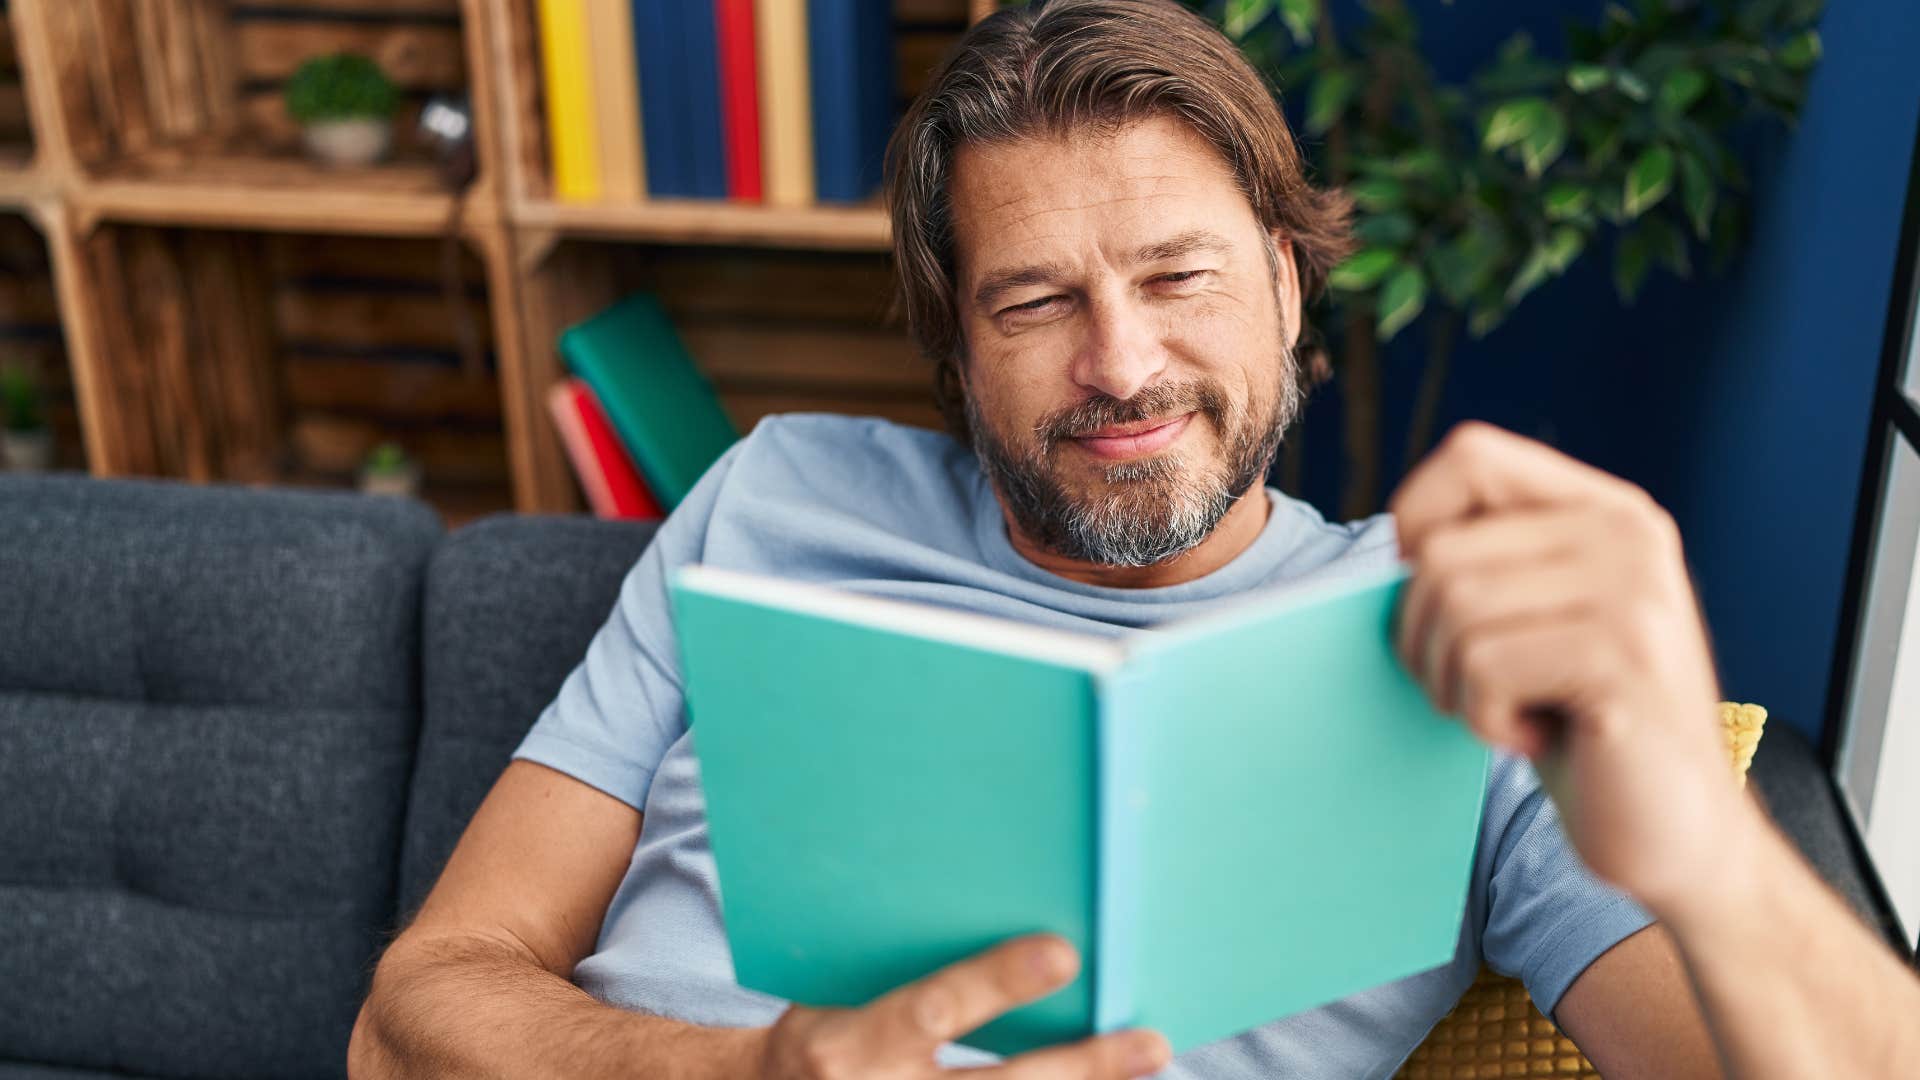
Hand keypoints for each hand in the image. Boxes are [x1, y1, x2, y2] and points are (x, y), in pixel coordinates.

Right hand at [758, 935, 1170, 1078]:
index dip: (997, 982)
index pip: (931, 1009)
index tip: (1065, 953)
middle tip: (1149, 1042)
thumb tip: (1007, 913)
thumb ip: (907, 965)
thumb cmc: (814, 1033)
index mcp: (845, 1045)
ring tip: (1144, 1057)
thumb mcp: (833, 991)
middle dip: (1079, 1069)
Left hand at [1389, 422, 1748, 910]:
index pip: (1471, 455)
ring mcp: (1634, 593)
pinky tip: (1538, 737)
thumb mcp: (1531, 624)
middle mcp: (1628, 534)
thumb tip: (1381, 550)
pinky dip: (1483, 718)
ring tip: (1507, 713)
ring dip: (1450, 682)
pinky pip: (1484, 666)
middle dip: (1419, 635)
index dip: (1415, 522)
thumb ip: (1482, 563)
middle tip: (1468, 688)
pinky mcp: (1625, 660)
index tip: (1426, 599)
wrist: (1680, 836)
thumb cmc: (1581, 728)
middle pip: (1440, 552)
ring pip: (1452, 607)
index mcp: (1606, 510)